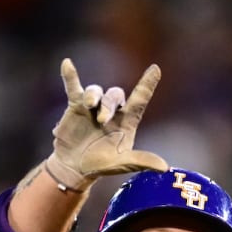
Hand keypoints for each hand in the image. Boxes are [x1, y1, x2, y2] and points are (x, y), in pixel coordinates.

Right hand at [45, 58, 168, 191]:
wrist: (73, 168)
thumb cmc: (100, 165)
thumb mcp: (121, 164)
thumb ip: (141, 161)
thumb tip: (165, 167)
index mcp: (126, 121)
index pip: (140, 99)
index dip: (147, 84)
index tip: (155, 69)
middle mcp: (111, 110)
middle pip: (114, 95)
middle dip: (108, 104)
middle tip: (102, 120)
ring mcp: (93, 107)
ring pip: (96, 91)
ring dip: (93, 96)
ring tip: (89, 106)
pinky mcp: (76, 106)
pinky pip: (74, 87)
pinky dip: (70, 77)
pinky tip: (67, 64)